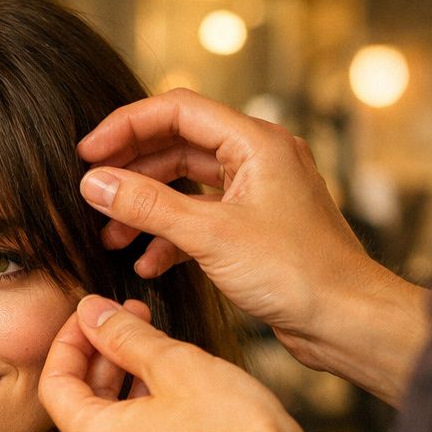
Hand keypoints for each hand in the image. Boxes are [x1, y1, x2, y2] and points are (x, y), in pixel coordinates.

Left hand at [40, 294, 316, 431]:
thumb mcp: (177, 365)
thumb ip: (124, 335)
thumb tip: (91, 311)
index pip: (54, 383)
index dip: (70, 339)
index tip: (94, 313)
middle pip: (84, 406)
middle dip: (105, 356)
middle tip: (133, 318)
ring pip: (115, 430)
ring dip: (127, 386)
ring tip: (160, 350)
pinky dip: (146, 420)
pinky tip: (178, 395)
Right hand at [78, 89, 428, 402]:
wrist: (344, 320)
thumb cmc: (297, 272)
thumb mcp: (209, 236)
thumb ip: (147, 206)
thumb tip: (95, 183)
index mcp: (256, 143)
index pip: (178, 111)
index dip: (127, 126)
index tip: (87, 152)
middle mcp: (258, 159)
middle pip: (177, 146)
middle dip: (131, 171)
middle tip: (91, 191)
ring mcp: (255, 194)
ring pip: (184, 186)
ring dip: (145, 208)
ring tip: (110, 236)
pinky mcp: (252, 228)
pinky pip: (198, 219)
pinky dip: (169, 237)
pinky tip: (146, 264)